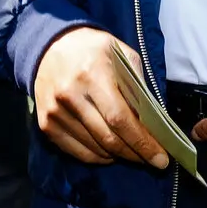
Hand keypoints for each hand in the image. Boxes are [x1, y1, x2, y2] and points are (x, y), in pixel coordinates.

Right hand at [32, 27, 168, 169]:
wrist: (48, 46)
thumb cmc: (91, 49)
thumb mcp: (119, 52)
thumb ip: (136, 82)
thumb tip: (153, 118)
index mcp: (92, 74)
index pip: (119, 118)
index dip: (142, 142)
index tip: (160, 158)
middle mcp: (70, 95)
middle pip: (108, 138)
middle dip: (135, 154)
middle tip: (152, 161)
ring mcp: (55, 112)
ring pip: (94, 149)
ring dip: (118, 156)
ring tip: (132, 152)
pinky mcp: (46, 125)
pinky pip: (77, 152)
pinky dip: (98, 157)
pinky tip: (110, 153)